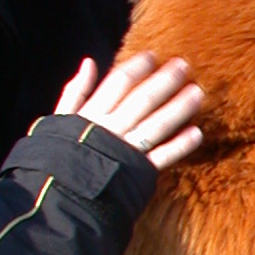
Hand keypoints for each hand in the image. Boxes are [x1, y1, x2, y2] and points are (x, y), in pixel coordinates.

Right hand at [55, 53, 204, 170]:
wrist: (56, 197)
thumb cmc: (56, 157)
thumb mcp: (57, 120)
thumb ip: (75, 92)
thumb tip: (89, 62)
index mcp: (91, 114)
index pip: (118, 82)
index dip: (137, 67)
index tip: (153, 56)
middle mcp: (111, 129)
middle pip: (142, 99)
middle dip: (165, 81)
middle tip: (184, 66)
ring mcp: (125, 150)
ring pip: (156, 125)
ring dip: (179, 109)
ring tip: (197, 94)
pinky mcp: (136, 173)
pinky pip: (162, 157)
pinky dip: (180, 146)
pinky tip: (197, 133)